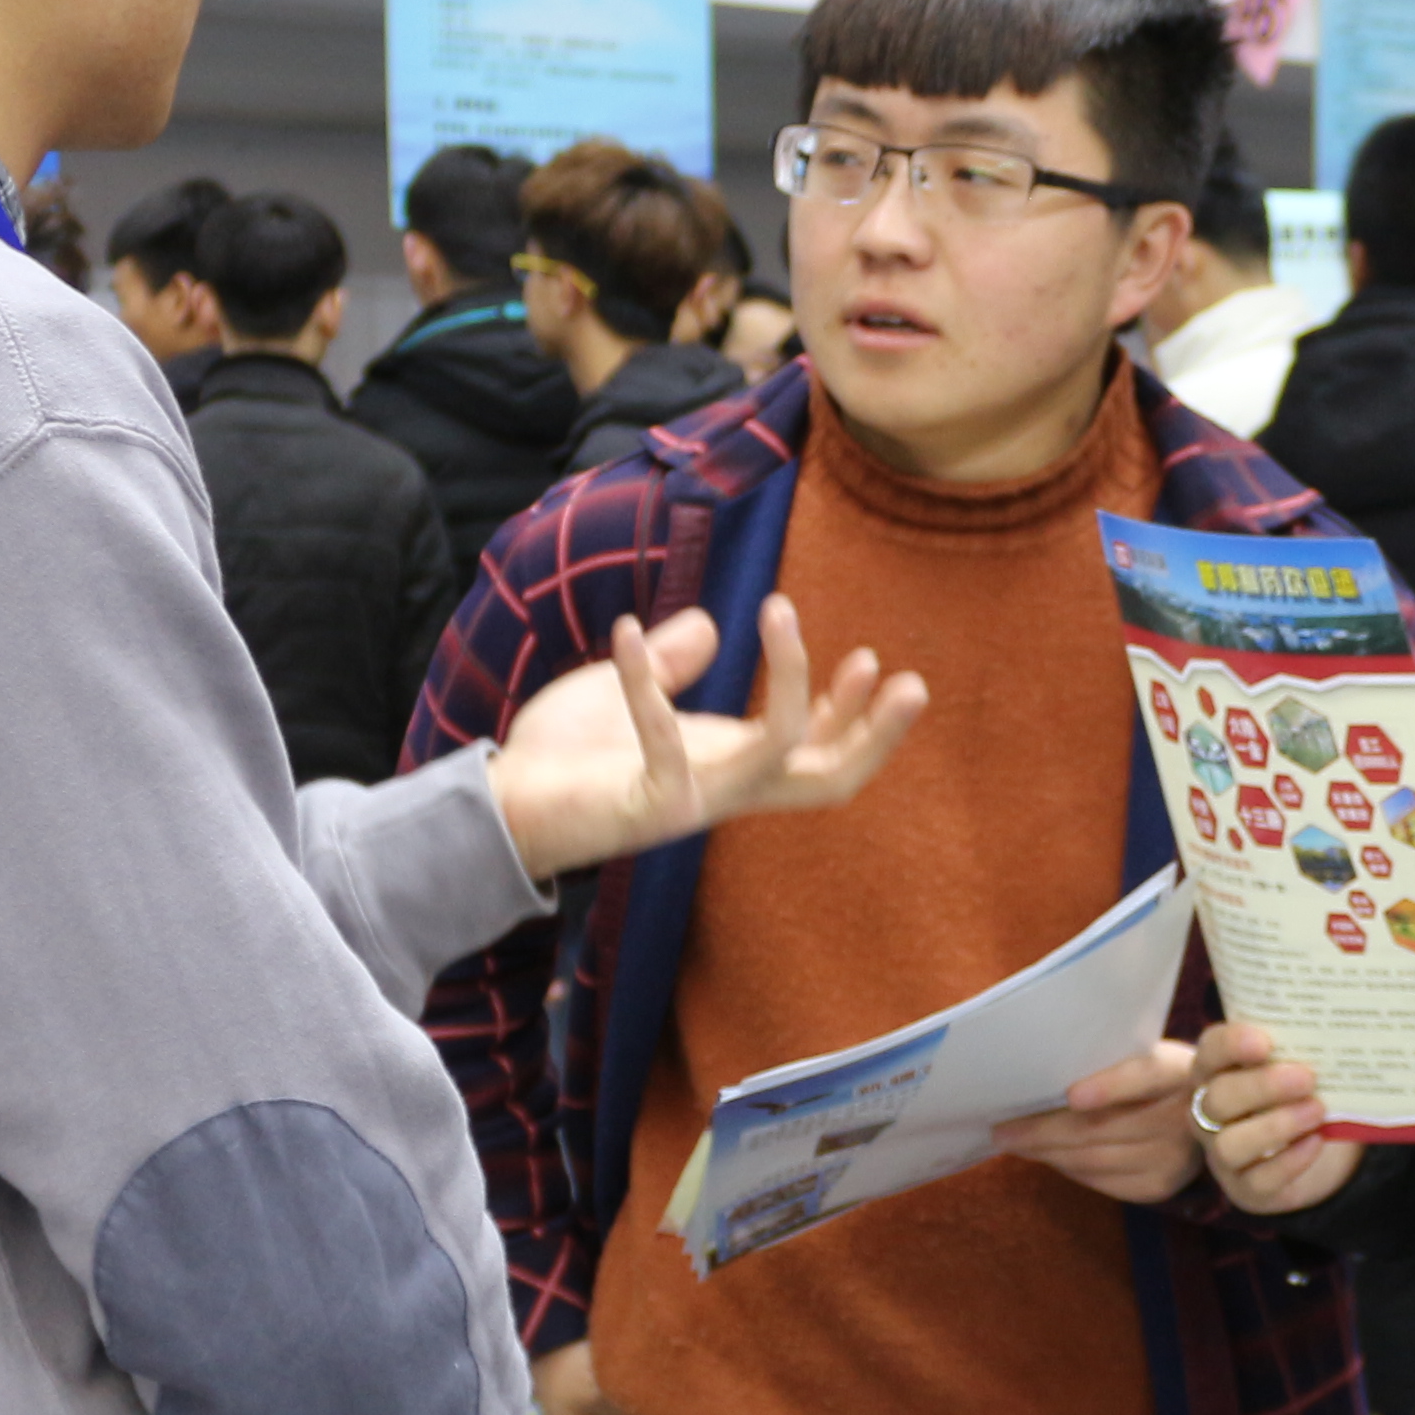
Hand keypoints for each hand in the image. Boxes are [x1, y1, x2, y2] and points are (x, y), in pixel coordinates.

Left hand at [487, 598, 930, 882]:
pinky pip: (664, 737)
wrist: (499, 807)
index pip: (814, 752)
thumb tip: (709, 624)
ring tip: (781, 607)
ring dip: (792, 683)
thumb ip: (670, 664)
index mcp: (728, 764)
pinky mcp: (648, 807)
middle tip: (914, 682)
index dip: (853, 717)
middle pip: (828, 780)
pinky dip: (644, 681)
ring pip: (777, 757)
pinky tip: (622, 633)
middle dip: (876, 736)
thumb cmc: (561, 757)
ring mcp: (692, 802)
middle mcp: (723, 789)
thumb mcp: (621, 693)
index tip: (875, 660)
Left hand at [997, 1041, 1209, 1205]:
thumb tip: (1037, 1077)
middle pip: (1104, 1128)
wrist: (1206, 1111)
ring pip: (1095, 1160)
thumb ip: (1105, 1060)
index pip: (1144, 1076)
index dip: (1109, 1087)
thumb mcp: (1142, 1053)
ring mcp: (1174, 1158)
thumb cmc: (1154, 1074)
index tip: (1071, 1095)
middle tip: (1003, 1130)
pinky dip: (1068, 1169)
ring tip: (1015, 1143)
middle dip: (1044, 1131)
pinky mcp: (1160, 1186)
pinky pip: (1101, 1182)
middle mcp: (1183, 1118)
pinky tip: (1047, 1157)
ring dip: (1047, 1153)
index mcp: (1177, 1070)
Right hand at [1190, 1021, 1363, 1216]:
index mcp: (1218, 1071)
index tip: (1265, 1041)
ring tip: (1316, 1111)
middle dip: (1260, 1087)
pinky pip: (1258, 1181)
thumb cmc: (1303, 1092)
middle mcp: (1210, 1113)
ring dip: (1274, 1126)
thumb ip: (1301, 1047)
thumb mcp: (1298, 1063)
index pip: (1210, 1051)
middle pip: (1216, 1099)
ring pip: (1228, 1145)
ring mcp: (1223, 1155)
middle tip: (1306, 1077)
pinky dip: (1289, 1162)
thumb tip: (1332, 1031)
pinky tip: (1316, 1142)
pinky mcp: (1245, 1189)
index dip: (1230, 1045)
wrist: (1318, 1147)